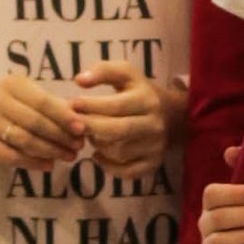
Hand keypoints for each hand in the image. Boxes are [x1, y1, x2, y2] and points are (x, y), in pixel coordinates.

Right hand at [0, 74, 83, 171]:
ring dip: (51, 151)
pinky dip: (33, 162)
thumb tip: (85, 116)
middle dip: (60, 136)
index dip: (64, 116)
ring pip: (25, 140)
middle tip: (78, 147)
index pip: (43, 102)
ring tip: (68, 157)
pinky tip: (48, 165)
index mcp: (11, 84)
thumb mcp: (30, 102)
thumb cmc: (12, 112)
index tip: (82, 129)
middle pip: (35, 122)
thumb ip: (56, 107)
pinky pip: (12, 156)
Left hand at [69, 58, 172, 172]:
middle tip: (73, 125)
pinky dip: (107, 166)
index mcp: (148, 99)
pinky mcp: (153, 164)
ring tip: (90, 135)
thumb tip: (79, 80)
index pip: (117, 105)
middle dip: (91, 128)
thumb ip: (103, 71)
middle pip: (117, 131)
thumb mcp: (125, 74)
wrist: (170, 115)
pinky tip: (98, 155)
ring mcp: (156, 147)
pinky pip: (126, 172)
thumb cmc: (137, 92)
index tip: (73, 104)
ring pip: (119, 152)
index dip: (92, 106)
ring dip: (98, 145)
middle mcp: (155, 124)